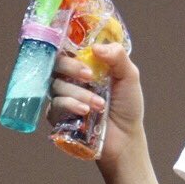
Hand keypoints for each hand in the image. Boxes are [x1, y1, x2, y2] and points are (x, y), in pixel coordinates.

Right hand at [47, 43, 145, 168]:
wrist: (125, 138)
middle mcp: (72, 78)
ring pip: (57, 85)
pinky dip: (70, 105)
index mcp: (87, 64)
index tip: (80, 51)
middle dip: (71, 67)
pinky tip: (85, 111)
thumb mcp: (129, 76)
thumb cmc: (127, 106)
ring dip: (80, 93)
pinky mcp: (58, 115)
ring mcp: (63, 96)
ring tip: (100, 104)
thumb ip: (117, 57)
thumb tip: (96, 48)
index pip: (70, 48)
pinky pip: (55, 105)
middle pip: (57, 63)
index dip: (69, 45)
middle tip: (89, 76)